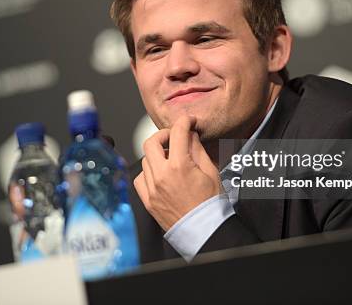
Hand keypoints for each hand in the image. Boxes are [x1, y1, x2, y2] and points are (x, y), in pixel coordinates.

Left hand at [134, 115, 222, 230]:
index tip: (188, 121)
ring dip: (157, 154)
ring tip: (170, 159)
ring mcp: (152, 188)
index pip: (177, 133)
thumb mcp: (210, 171)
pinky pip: (140, 177)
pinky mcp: (147, 199)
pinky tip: (160, 174)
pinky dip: (148, 172)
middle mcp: (161, 176)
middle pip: (151, 142)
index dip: (184, 122)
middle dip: (163, 135)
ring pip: (145, 159)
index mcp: (179, 166)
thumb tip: (190, 135)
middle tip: (174, 137)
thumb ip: (197, 149)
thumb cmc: (210, 203)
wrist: (203, 229)